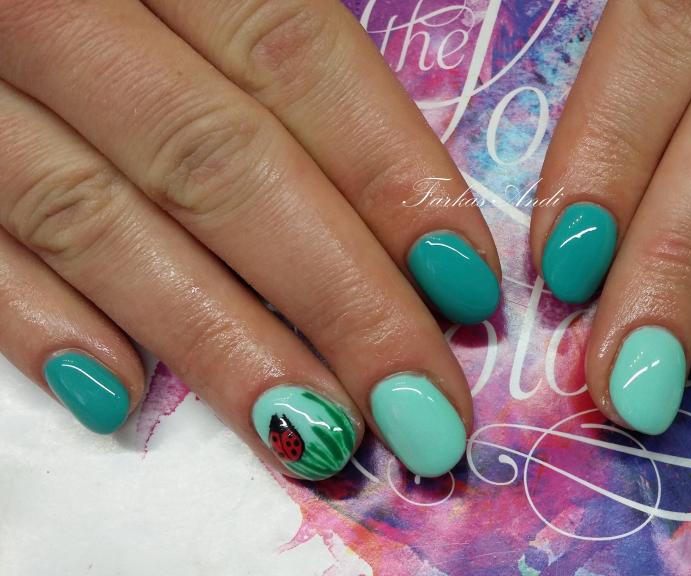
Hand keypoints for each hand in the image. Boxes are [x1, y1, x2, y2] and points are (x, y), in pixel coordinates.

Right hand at [0, 0, 503, 478]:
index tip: (465, 283)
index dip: (389, 174)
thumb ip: (270, 45)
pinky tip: (119, 395)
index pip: (294, 56)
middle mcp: (49, 1)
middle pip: (218, 162)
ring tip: (315, 434)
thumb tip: (396, 199)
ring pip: (100, 220)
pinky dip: (37, 320)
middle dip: (335, 297)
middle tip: (422, 405)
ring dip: (218, 341)